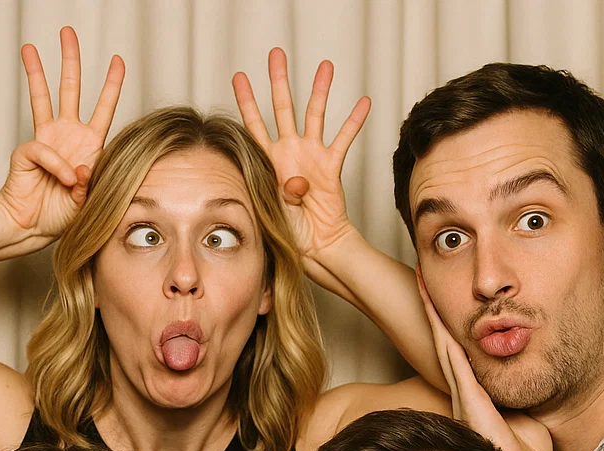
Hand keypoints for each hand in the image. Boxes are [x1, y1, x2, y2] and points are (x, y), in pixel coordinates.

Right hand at [0, 26, 123, 239]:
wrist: (34, 227)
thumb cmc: (63, 215)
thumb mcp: (91, 199)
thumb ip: (93, 182)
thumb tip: (81, 169)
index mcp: (89, 145)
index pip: (103, 109)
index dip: (110, 86)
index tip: (117, 61)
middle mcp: (68, 135)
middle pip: (70, 89)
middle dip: (70, 61)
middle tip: (68, 32)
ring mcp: (47, 139)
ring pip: (43, 98)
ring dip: (38, 72)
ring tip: (29, 47)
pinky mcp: (29, 150)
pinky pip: (44, 150)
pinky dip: (57, 166)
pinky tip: (62, 181)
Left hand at [232, 48, 369, 261]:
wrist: (313, 244)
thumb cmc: (287, 230)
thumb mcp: (272, 208)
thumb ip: (279, 192)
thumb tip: (297, 182)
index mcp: (267, 160)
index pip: (253, 124)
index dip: (246, 100)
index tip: (239, 76)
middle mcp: (288, 151)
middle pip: (282, 107)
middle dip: (279, 80)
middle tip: (277, 53)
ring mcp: (310, 155)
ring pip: (315, 114)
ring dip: (319, 90)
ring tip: (325, 66)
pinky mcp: (331, 165)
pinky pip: (344, 139)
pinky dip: (354, 121)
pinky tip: (364, 102)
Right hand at [415, 267, 552, 450]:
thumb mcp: (527, 413)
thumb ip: (522, 392)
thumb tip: (531, 372)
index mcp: (477, 392)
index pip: (461, 348)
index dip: (450, 320)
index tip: (443, 293)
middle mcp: (465, 391)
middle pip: (446, 340)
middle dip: (435, 308)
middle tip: (422, 276)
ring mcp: (464, 396)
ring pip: (446, 346)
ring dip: (435, 315)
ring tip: (423, 285)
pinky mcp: (469, 404)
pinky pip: (456, 364)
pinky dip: (445, 338)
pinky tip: (440, 318)